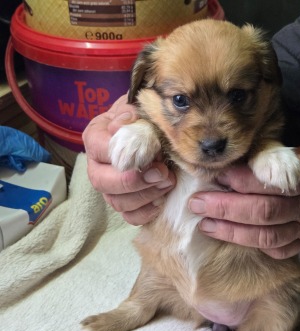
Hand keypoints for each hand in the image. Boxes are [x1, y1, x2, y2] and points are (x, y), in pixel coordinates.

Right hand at [83, 94, 175, 224]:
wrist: (148, 131)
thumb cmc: (141, 118)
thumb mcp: (137, 108)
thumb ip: (131, 113)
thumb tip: (125, 124)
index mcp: (95, 139)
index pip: (100, 149)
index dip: (124, 155)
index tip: (153, 155)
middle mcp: (97, 166)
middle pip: (103, 182)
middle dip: (134, 181)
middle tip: (162, 174)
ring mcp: (109, 189)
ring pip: (117, 203)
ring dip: (146, 196)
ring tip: (168, 183)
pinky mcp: (124, 203)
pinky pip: (130, 217)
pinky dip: (146, 212)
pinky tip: (162, 200)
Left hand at [188, 138, 299, 258]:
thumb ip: (296, 155)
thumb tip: (262, 161)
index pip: (272, 179)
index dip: (243, 178)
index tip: (219, 174)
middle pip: (262, 211)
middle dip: (226, 208)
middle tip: (197, 204)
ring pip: (266, 235)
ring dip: (233, 231)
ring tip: (205, 225)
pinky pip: (280, 250)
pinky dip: (256, 247)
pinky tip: (234, 240)